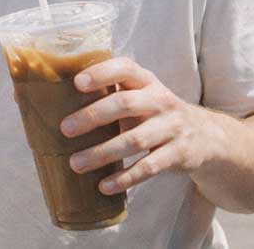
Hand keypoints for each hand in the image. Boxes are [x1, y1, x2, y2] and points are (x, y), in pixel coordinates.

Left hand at [60, 57, 230, 195]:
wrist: (208, 137)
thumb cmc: (156, 113)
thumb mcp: (141, 96)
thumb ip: (108, 95)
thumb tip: (45, 100)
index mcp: (147, 81)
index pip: (125, 68)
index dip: (102, 73)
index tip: (77, 83)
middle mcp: (161, 100)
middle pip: (126, 104)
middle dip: (93, 116)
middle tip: (65, 129)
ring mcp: (172, 127)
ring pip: (135, 140)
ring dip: (102, 153)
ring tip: (75, 164)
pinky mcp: (179, 154)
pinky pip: (149, 167)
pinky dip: (126, 177)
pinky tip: (104, 185)